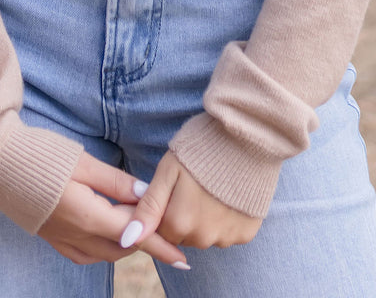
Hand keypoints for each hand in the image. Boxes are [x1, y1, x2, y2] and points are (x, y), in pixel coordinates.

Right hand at [38, 149, 190, 267]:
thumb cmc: (41, 157)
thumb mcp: (84, 163)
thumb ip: (116, 181)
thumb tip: (146, 193)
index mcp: (88, 215)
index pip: (134, 235)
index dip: (161, 247)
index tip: (183, 260)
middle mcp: (77, 235)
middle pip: (122, 248)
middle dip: (144, 241)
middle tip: (159, 222)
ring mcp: (62, 239)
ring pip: (105, 254)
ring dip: (125, 244)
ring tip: (137, 225)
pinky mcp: (51, 238)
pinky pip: (84, 255)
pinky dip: (102, 249)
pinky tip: (107, 234)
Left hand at [119, 150, 262, 252]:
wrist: (248, 134)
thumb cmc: (202, 147)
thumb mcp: (168, 170)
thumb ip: (148, 208)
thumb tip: (127, 240)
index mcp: (180, 223)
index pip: (162, 231)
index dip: (165, 210)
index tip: (174, 188)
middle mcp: (204, 238)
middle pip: (184, 236)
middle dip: (184, 216)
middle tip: (194, 185)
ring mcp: (228, 237)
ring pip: (206, 235)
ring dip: (205, 219)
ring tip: (212, 187)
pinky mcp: (247, 233)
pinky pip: (228, 233)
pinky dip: (226, 218)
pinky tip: (228, 194)